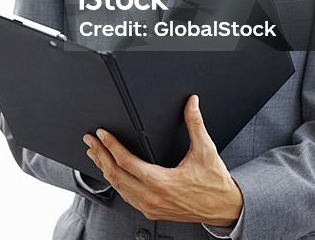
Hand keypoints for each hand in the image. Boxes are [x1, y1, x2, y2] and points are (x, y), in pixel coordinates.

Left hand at [83, 95, 242, 225]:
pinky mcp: (152, 211)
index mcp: (162, 182)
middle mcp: (152, 197)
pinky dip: (115, 182)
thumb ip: (195, 124)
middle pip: (115, 174)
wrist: (224, 208)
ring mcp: (150, 206)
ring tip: (94, 153)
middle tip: (89, 140)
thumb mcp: (206, 150)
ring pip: (118, 187)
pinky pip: (126, 196)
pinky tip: (110, 172)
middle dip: (100, 154)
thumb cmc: (215, 182)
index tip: (101, 134)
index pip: (126, 161)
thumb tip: (192, 102)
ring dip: (104, 168)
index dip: (111, 145)